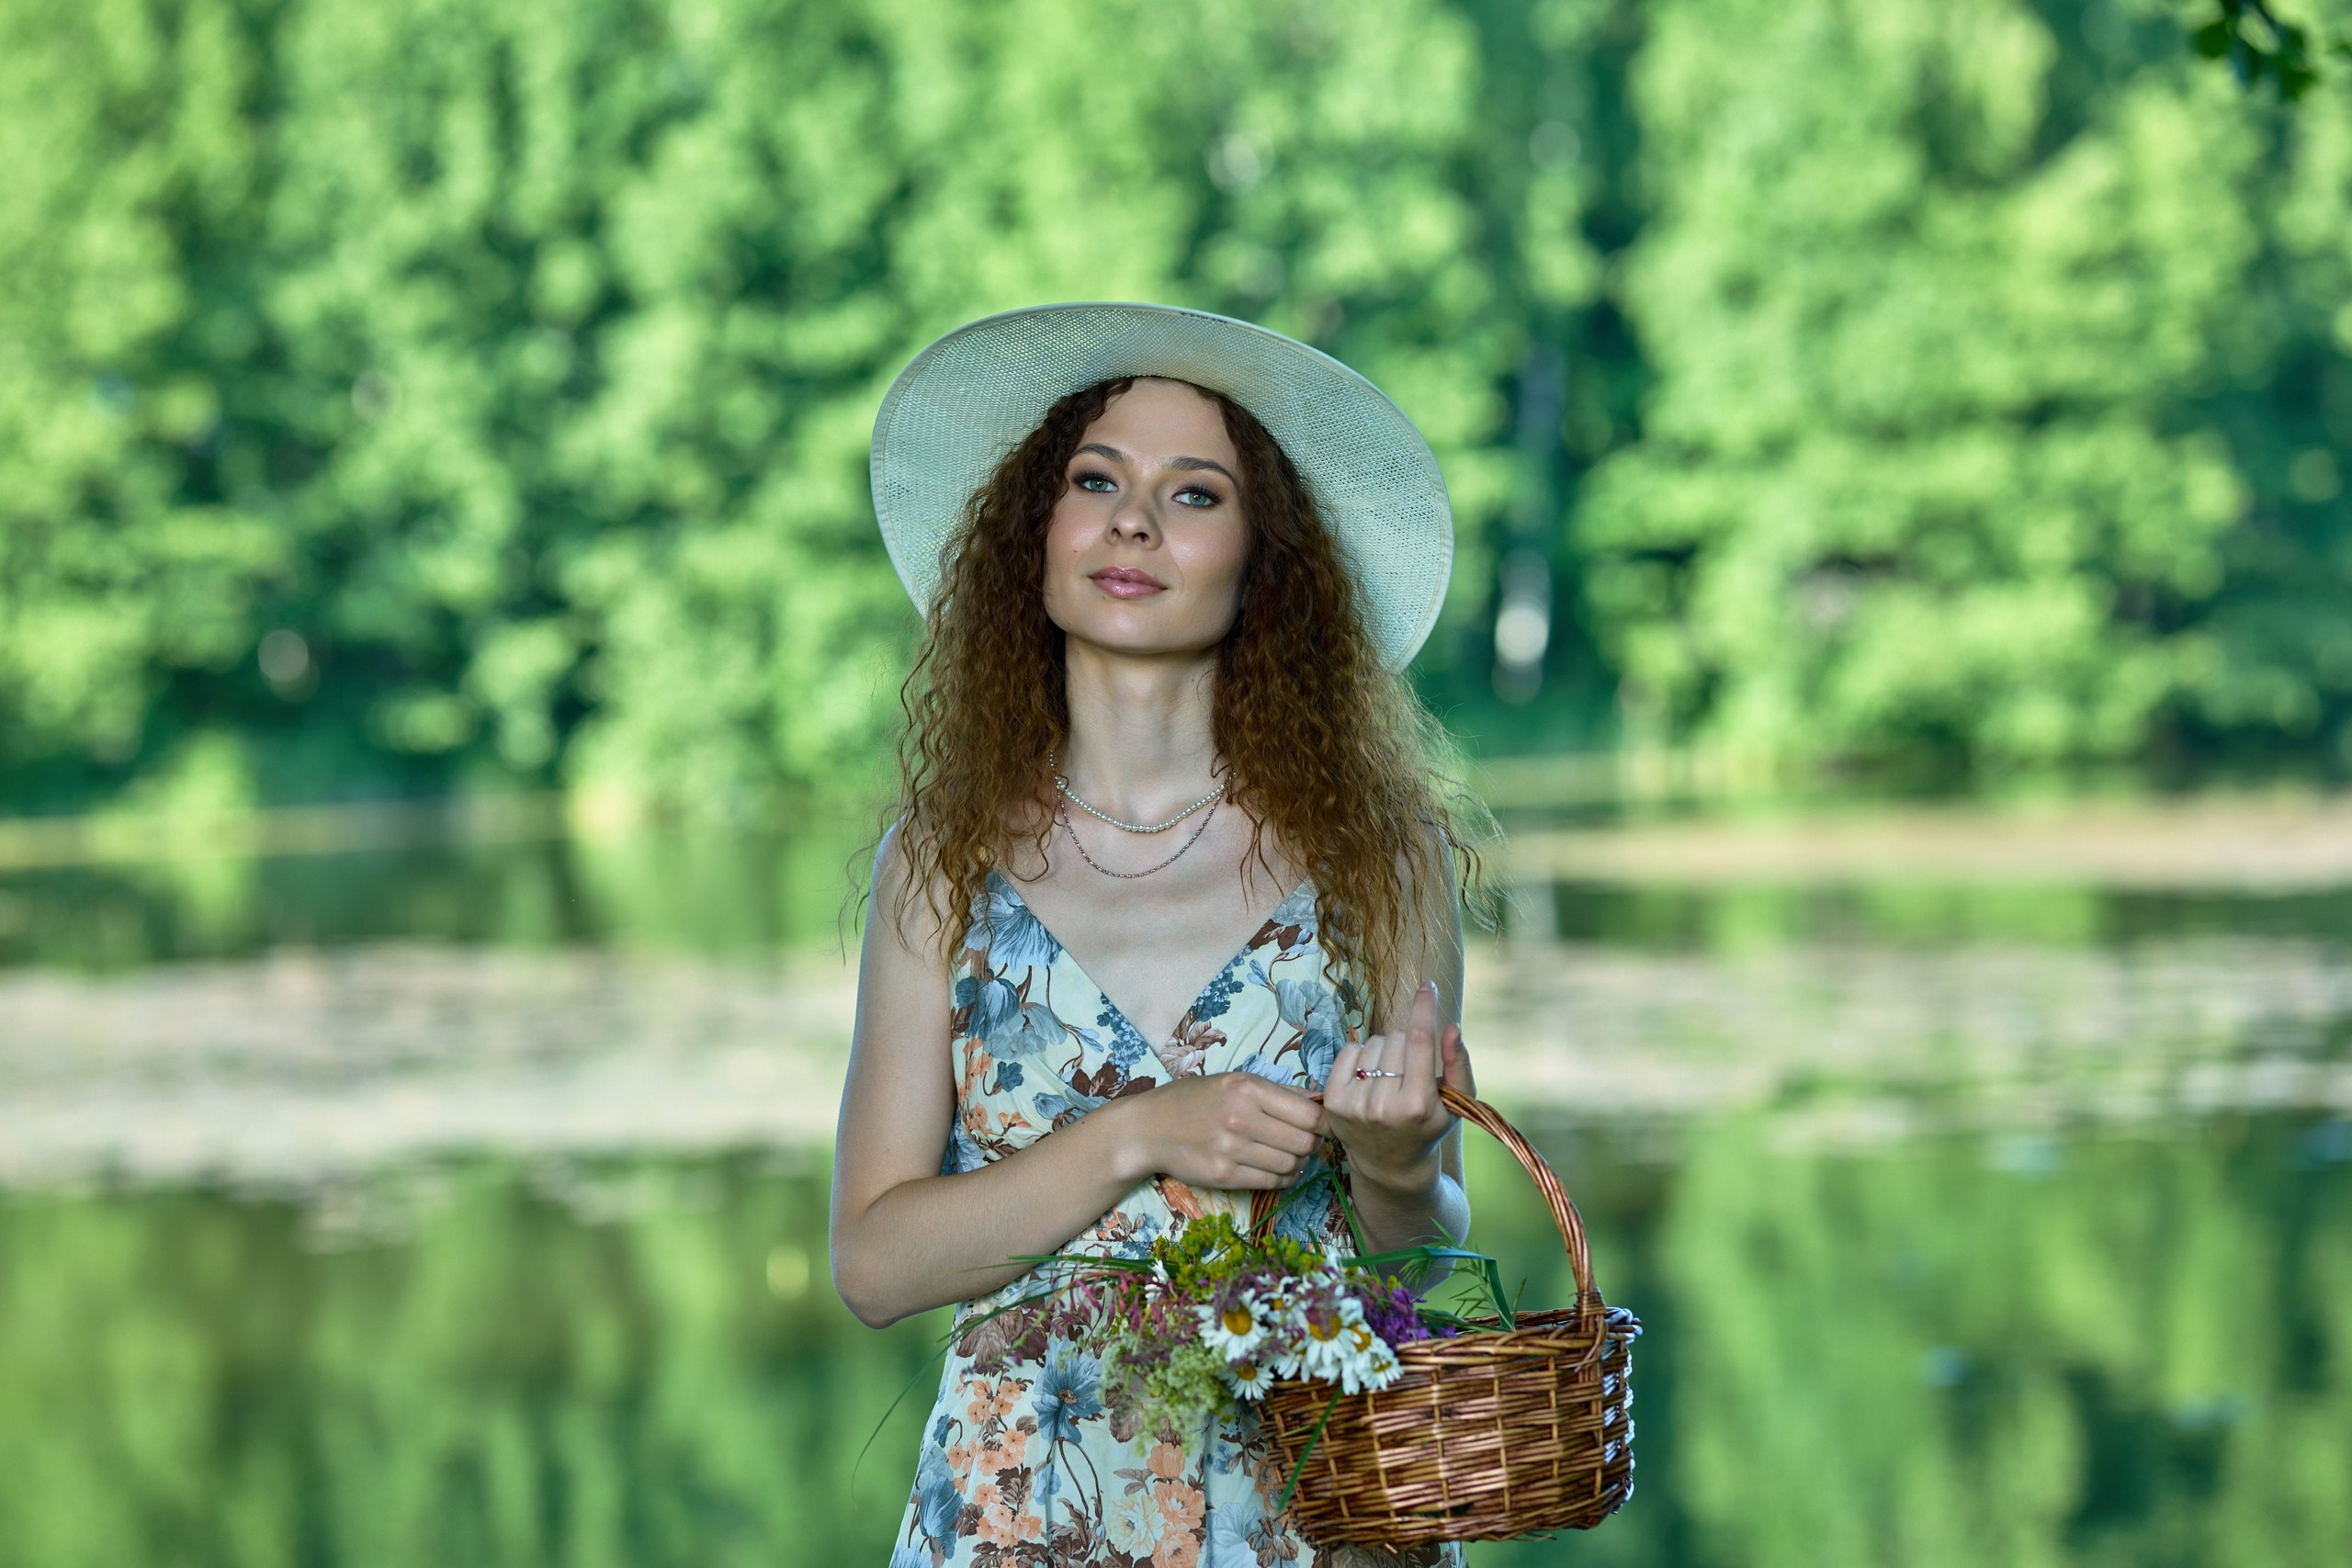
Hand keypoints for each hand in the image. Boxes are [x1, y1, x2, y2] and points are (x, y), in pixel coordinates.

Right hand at [1117, 1071, 1326, 1190]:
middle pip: (1304, 1142)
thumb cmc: (1194, 1100)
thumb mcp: (1233, 1082)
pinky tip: (1275, 1170)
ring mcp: (1231, 1149)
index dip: (1324, 1124)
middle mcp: (1241, 1117)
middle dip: (1311, 1145)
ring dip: (1297, 1164)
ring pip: (1291, 1165)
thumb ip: (1277, 1092)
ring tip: (1288, 1156)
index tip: (1322, 1127)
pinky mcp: (1223, 1176)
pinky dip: (1282, 1179)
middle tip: (1304, 1143)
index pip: (1309, 1114)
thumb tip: (1319, 1100)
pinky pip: (1271, 1182)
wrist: (1148, 1128)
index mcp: (1247, 1088)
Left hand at [1322, 980, 1475, 1194]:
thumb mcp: (1456, 1102)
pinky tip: (1370, 1077)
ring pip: (1373, 1042)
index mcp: (1417, 1105)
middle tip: (1412, 1066)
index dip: (1424, 1008)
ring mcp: (1354, 1104)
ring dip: (1385, 1050)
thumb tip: (1452, 1027)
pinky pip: (1349, 1049)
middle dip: (1409, 1041)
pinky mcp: (1333, 1101)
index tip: (1428, 986)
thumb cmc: (1429, 1126)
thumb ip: (1459, 1064)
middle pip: (1398, 1038)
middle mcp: (1383, 1106)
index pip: (1420, 1040)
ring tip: (1391, 1076)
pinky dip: (1362, 1055)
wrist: (1390, 1163)